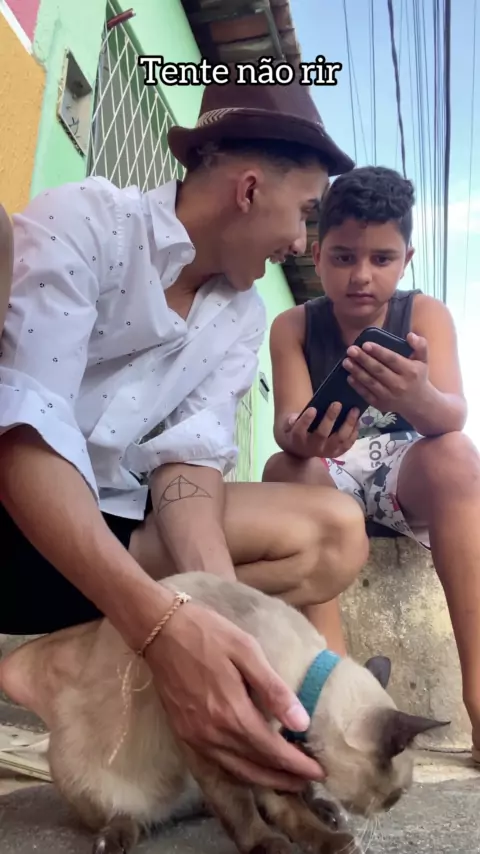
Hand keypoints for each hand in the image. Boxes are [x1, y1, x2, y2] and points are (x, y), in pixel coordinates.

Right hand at [145, 601, 324, 789]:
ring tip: (287, 779)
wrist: (161, 630)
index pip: (272, 751)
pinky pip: (217, 763)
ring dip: (263, 779)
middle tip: (309, 780)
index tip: (320, 771)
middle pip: (255, 768)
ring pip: (236, 771)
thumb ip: (273, 689)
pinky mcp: (183, 733)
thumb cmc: (208, 634)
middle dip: (285, 778)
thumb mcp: (246, 651)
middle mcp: (212, 734)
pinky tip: (252, 765)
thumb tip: (301, 723)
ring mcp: (195, 737)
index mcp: (231, 713)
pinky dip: (239, 770)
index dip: (298, 764)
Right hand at [282, 403, 359, 459]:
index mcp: (297, 439)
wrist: (302, 449)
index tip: (313, 409)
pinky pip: (347, 444)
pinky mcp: (337, 453)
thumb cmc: (296, 431)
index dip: (306, 421)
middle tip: (337, 403)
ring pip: (339, 439)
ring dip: (348, 424)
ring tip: (354, 410)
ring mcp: (326, 452)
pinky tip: (357, 420)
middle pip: (322, 434)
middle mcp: (313, 448)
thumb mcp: (288, 425)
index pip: (299, 431)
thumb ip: (290, 421)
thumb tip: (294, 418)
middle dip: (330, 418)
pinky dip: (354, 433)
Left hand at [343, 332, 428, 416]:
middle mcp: (400, 384)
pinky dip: (357, 386)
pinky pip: (367, 394)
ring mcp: (389, 396)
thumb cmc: (418, 377)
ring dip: (357, 371)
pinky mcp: (381, 404)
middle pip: (378, 370)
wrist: (418, 403)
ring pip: (370, 382)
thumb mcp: (423, 360)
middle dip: (363, 359)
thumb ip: (420, 345)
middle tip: (351, 350)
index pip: (392, 359)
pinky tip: (349, 376)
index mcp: (410, 371)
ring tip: (346, 361)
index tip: (365, 344)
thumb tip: (410, 335)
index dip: (378, 352)